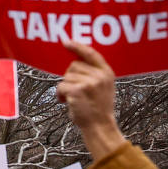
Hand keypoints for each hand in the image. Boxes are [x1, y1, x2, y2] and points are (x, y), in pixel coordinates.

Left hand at [57, 42, 123, 159]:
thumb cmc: (97, 107)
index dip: (78, 47)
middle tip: (77, 92)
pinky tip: (67, 103)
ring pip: (65, 77)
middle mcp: (99, 76)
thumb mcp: (103, 87)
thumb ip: (94, 73)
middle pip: (73, 66)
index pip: (91, 54)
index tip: (66, 42)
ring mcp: (89, 83)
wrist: (99, 126)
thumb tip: (74, 59)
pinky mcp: (78, 90)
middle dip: (70, 78)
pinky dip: (60, 95)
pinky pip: (60, 86)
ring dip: (65, 88)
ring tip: (74, 99)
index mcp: (107, 73)